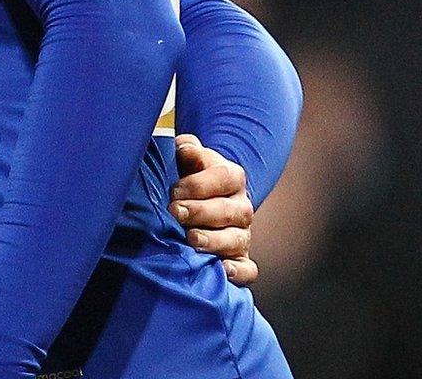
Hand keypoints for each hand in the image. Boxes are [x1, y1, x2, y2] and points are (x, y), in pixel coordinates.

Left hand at [171, 133, 256, 285]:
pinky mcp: (239, 257)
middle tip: (176, 212)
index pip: (223, 177)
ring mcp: (242, 233)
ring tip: (192, 239)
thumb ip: (188, 149)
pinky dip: (238, 272)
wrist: (198, 199)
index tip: (174, 190)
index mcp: (232, 177)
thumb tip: (185, 149)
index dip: (198, 184)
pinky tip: (222, 270)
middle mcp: (241, 207)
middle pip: (228, 210)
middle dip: (200, 211)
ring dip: (214, 240)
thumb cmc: (188, 176)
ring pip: (236, 239)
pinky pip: (247, 268)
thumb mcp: (188, 156)